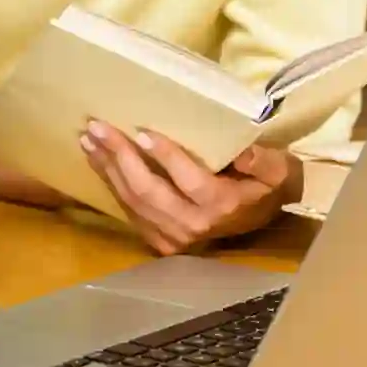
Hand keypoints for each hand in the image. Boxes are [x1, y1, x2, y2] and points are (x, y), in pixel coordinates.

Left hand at [81, 122, 299, 255]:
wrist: (256, 218)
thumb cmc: (263, 185)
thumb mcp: (278, 170)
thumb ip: (264, 161)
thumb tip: (243, 152)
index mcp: (222, 205)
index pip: (190, 181)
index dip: (166, 157)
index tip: (142, 132)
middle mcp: (194, 226)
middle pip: (149, 191)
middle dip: (119, 157)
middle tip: (97, 127)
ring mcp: (173, 236)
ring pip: (132, 201)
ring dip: (107, 167)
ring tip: (89, 138)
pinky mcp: (158, 239)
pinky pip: (128, 210)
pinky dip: (109, 182)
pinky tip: (96, 159)